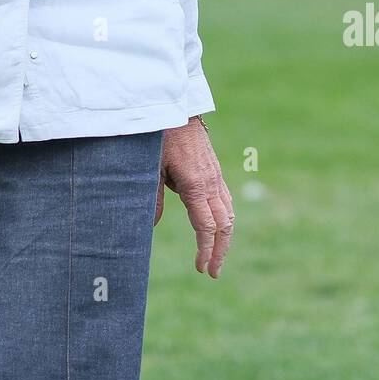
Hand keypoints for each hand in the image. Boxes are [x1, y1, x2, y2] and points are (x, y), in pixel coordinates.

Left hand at [155, 116, 233, 277]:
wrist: (177, 107)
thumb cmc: (160, 136)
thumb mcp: (150, 167)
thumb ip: (152, 197)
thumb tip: (150, 226)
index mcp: (196, 185)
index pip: (207, 226)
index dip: (206, 250)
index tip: (201, 269)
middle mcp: (211, 182)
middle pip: (224, 224)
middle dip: (220, 250)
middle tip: (212, 272)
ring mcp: (216, 175)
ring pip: (229, 212)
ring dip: (225, 236)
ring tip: (217, 255)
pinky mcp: (214, 169)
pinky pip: (225, 199)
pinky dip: (225, 218)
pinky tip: (218, 226)